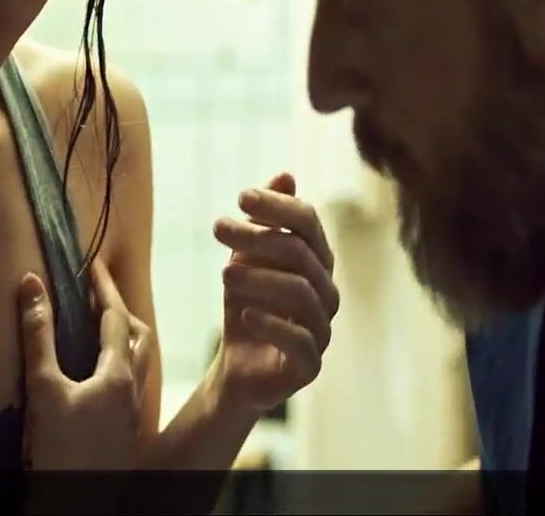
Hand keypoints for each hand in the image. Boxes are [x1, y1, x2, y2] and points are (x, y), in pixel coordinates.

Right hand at [18, 261, 152, 469]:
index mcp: (119, 374)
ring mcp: (133, 413)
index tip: (92, 262)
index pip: (115, 316)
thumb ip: (37, 335)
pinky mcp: (126, 432)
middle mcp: (134, 390)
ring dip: (123, 337)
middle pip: (138, 336)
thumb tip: (31, 283)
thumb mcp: (44, 389)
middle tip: (96, 292)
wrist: (80, 505)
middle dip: (118, 309)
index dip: (102, 286)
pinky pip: (131, 383)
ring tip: (99, 327)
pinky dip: (120, 363)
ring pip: (139, 362)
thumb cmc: (62, 450)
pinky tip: (99, 375)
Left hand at [212, 173, 339, 418]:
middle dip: (258, 238)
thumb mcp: (247, 260)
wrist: (238, 368)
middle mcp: (326, 291)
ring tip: (223, 274)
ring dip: (260, 278)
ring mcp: (321, 329)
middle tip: (218, 228)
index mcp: (316, 261)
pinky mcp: (310, 365)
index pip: (308, 222)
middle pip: (301, 253)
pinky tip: (244, 313)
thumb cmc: (246, 306)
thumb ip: (266, 223)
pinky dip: (271, 324)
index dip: (277, 206)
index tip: (240, 198)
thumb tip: (286, 175)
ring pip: (301, 293)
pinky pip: (300, 340)